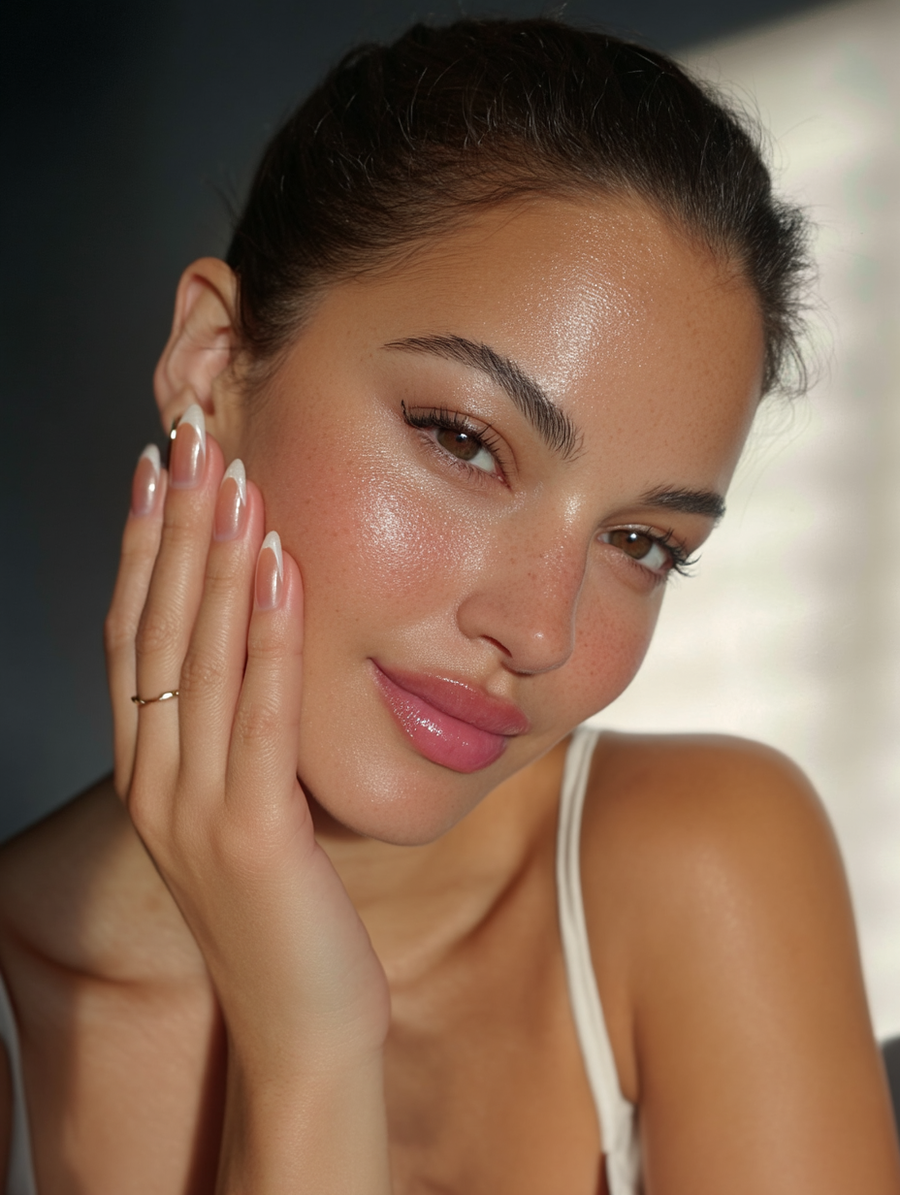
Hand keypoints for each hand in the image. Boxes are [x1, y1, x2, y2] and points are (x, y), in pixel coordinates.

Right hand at [104, 404, 391, 1189]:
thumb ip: (233, 739)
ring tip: (232, 477)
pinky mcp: (254, 835)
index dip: (144, 550)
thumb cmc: (284, 910)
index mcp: (151, 773)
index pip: (135, 639)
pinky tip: (280, 567)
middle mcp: (157, 783)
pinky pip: (259, 714)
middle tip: (189, 440)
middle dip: (174, 528)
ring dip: (215, 560)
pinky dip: (267, 634)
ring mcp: (195, 811)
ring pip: (198, 659)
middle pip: (156, 630)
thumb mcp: (242, 811)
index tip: (160, 473)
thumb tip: (255, 653)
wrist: (301, 1024)